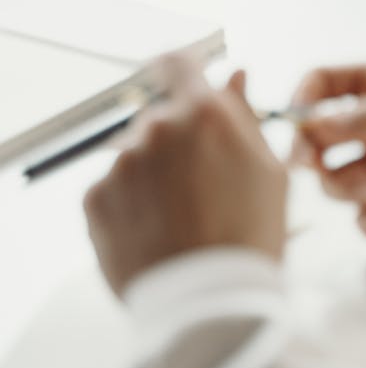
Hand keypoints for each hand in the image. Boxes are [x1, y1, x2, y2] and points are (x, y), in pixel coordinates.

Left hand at [85, 54, 288, 294]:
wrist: (209, 304)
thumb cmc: (249, 237)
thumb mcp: (268, 171)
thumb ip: (245, 115)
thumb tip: (234, 75)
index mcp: (203, 113)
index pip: (178, 64)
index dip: (180, 71)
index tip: (183, 82)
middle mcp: (156, 128)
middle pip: (160, 118)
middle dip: (176, 142)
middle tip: (200, 186)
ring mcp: (121, 163)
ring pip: (136, 156)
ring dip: (153, 175)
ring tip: (180, 219)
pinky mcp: (95, 198)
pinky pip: (113, 189)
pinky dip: (130, 205)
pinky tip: (157, 232)